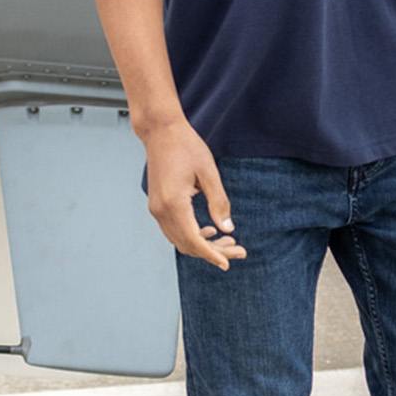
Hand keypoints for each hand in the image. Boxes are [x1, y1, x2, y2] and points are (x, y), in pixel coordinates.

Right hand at [141, 117, 247, 270]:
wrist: (160, 131)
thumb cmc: (186, 147)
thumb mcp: (209, 173)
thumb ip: (219, 202)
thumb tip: (227, 228)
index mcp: (174, 204)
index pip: (194, 241)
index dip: (212, 255)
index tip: (228, 263)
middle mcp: (161, 210)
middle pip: (187, 245)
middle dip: (213, 251)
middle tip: (239, 249)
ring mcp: (156, 209)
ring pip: (179, 240)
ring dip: (202, 245)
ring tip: (229, 240)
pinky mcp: (157, 205)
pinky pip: (173, 230)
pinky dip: (191, 235)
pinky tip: (209, 230)